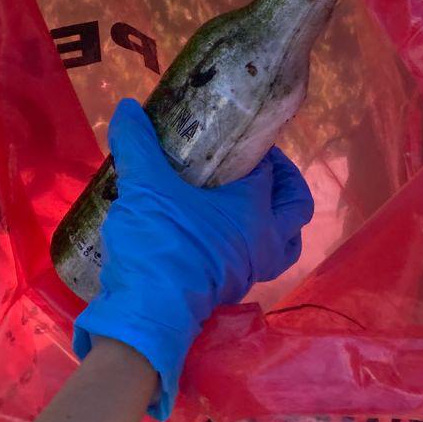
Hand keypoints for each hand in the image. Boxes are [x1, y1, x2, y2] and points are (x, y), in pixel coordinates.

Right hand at [73, 99, 313, 419]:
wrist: (146, 314)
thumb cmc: (160, 243)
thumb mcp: (144, 185)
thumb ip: (137, 144)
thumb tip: (127, 107)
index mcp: (254, 210)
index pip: (274, 174)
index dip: (263, 153)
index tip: (241, 141)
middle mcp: (262, 242)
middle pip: (296, 213)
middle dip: (286, 188)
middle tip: (259, 171)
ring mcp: (248, 272)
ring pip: (281, 244)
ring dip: (273, 223)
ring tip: (246, 206)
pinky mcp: (227, 292)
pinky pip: (253, 264)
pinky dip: (247, 247)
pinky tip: (217, 236)